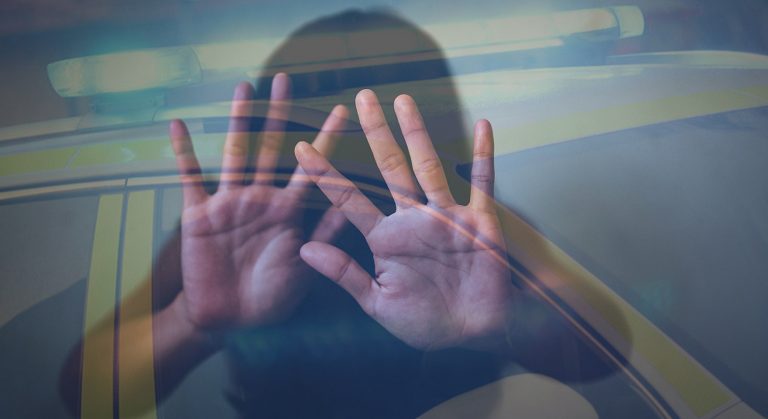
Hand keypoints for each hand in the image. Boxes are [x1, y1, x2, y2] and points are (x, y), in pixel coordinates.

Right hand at [169, 74, 347, 330]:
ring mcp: (229, 202)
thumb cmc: (272, 297)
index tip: (342, 109)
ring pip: (235, 152)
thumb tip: (353, 206)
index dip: (326, 139)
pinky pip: (190, 178)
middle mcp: (261, 198)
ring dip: (237, 121)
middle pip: (271, 147)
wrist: (229, 319)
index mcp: (289, 211)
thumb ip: (325, 236)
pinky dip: (184, 153)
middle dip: (279, 115)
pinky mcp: (199, 213)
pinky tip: (178, 125)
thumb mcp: (304, 267)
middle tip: (286, 79)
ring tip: (243, 88)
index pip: (311, 167)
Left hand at [295, 90, 514, 349]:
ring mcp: (446, 216)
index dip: (325, 174)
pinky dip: (483, 155)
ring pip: (429, 166)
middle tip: (361, 98)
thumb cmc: (424, 322)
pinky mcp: (479, 221)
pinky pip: (482, 183)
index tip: (300, 147)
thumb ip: (344, 273)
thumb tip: (304, 248)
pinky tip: (483, 125)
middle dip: (376, 133)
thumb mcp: (377, 302)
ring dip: (417, 134)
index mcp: (384, 238)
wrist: (472, 334)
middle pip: (390, 167)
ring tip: (403, 101)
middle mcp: (412, 219)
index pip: (349, 199)